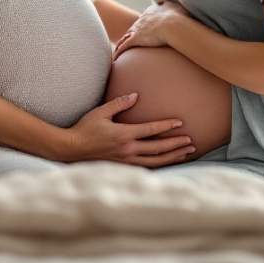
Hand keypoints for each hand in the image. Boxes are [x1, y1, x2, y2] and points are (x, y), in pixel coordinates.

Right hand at [63, 93, 195, 166]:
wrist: (71, 149)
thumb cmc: (85, 128)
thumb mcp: (101, 112)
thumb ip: (119, 103)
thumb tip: (136, 95)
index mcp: (124, 134)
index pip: (151, 130)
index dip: (166, 126)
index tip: (180, 123)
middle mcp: (127, 149)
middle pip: (157, 148)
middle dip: (176, 145)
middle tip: (191, 142)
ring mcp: (126, 160)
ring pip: (155, 161)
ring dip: (172, 157)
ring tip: (186, 153)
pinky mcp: (123, 166)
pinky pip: (146, 167)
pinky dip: (159, 165)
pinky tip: (168, 162)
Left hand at [113, 0, 189, 59]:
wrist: (173, 25)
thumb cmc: (177, 17)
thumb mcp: (175, 7)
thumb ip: (173, 6)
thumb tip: (174, 7)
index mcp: (151, 12)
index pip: (144, 17)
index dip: (143, 23)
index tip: (142, 27)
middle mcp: (142, 19)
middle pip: (133, 27)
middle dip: (131, 32)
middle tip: (129, 38)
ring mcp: (137, 29)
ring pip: (126, 36)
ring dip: (121, 42)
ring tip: (118, 48)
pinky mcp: (136, 39)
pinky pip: (124, 46)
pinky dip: (119, 52)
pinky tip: (115, 58)